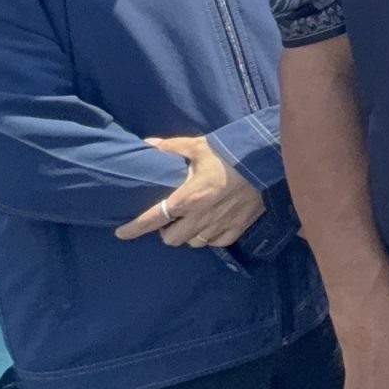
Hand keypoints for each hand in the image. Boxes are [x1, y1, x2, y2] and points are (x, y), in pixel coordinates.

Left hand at [112, 136, 264, 247]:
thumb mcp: (198, 146)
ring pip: (193, 243)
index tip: (121, 233)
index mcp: (187, 198)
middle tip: (171, 219)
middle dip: (166, 231)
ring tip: (192, 222)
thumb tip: (147, 145)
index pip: (153, 219)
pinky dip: (210, 237)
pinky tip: (212, 225)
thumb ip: (170, 148)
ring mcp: (220, 225)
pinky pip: (216, 243)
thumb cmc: (230, 153)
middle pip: (171, 239)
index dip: (134, 228)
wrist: (267, 161)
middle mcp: (201, 217)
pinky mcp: (238, 228)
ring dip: (188, 234)